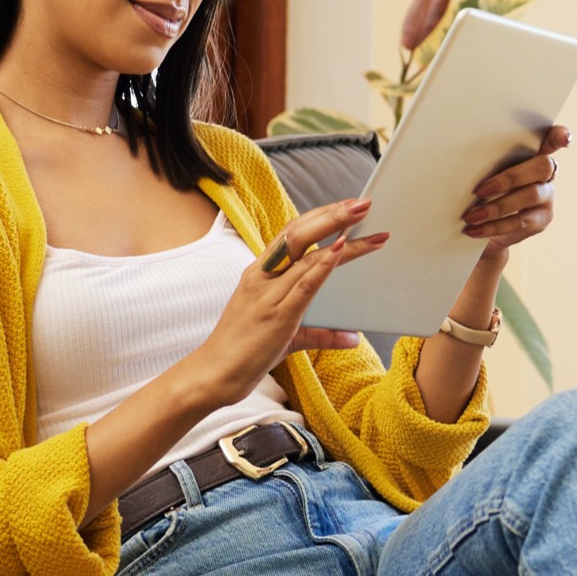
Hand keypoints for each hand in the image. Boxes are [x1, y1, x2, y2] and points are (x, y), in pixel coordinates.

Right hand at [193, 199, 387, 406]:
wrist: (213, 374)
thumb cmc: (243, 352)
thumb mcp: (283, 334)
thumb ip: (318, 332)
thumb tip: (351, 336)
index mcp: (259, 274)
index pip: (291, 233)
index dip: (319, 216)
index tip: (345, 206)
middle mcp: (262, 277)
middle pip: (298, 234)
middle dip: (332, 215)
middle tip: (362, 203)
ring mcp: (268, 295)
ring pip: (307, 255)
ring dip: (338, 235)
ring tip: (363, 220)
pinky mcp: (277, 316)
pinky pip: (304, 284)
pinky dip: (324, 265)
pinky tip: (340, 249)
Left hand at [461, 126, 570, 260]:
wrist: (484, 230)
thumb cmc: (482, 192)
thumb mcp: (482, 174)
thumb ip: (485, 163)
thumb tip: (460, 156)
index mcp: (533, 154)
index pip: (552, 140)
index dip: (559, 136)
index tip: (562, 137)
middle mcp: (546, 174)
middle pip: (542, 166)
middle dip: (510, 177)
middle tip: (480, 190)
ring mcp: (547, 197)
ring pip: (531, 195)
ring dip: (497, 207)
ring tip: (471, 216)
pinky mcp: (541, 220)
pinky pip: (521, 222)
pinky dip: (494, 226)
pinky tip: (474, 230)